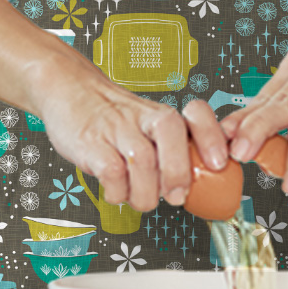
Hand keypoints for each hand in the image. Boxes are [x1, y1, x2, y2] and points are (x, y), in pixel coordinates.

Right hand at [32, 58, 228, 212]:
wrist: (68, 90)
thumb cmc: (110, 117)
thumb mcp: (144, 128)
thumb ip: (168, 154)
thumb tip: (190, 192)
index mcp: (161, 115)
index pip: (195, 116)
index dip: (212, 139)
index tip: (219, 164)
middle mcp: (141, 118)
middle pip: (171, 137)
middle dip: (178, 174)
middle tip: (176, 196)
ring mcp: (116, 129)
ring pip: (143, 161)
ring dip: (145, 193)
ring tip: (140, 198)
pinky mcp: (91, 144)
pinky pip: (112, 173)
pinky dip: (118, 192)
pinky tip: (116, 191)